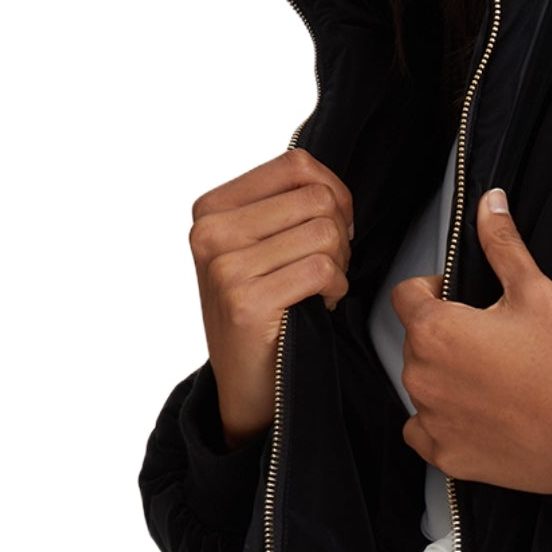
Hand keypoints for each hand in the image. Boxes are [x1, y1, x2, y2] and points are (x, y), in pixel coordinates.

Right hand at [189, 149, 354, 446]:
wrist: (249, 386)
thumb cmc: (265, 312)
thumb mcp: (260, 247)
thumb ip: (286, 205)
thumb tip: (330, 183)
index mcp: (212, 208)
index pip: (297, 165)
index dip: (334, 195)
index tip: (332, 230)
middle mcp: (210, 232)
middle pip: (318, 199)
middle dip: (340, 235)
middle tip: (326, 268)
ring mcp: (224, 266)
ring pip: (326, 233)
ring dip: (339, 265)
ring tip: (318, 288)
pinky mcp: (246, 300)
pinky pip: (323, 269)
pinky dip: (336, 290)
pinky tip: (318, 306)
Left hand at [392, 188, 551, 496]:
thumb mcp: (536, 292)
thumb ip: (502, 244)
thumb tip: (489, 204)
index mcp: (435, 329)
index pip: (406, 295)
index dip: (433, 292)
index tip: (461, 301)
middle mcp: (422, 375)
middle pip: (416, 343)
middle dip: (445, 338)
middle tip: (491, 344)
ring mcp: (431, 419)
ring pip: (422, 386)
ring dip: (445, 380)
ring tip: (493, 381)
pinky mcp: (445, 455)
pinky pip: (423, 433)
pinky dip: (443, 423)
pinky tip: (480, 415)